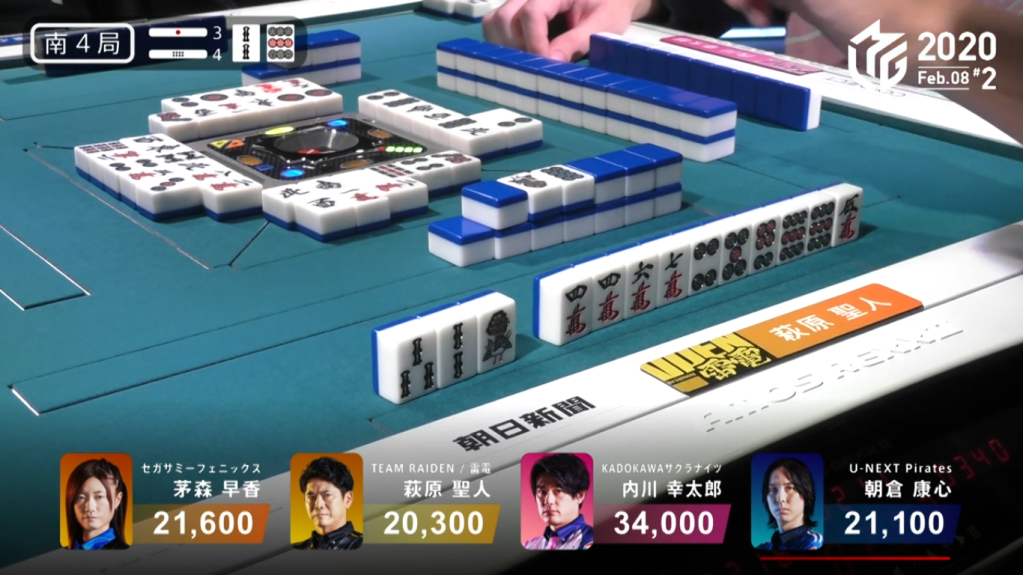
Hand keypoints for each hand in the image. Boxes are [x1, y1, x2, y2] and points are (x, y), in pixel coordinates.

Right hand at [483, 0, 657, 61]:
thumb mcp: (602, 24)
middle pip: (506, 18)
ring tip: (532, 61)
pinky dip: (503, 44)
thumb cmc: (608, 8)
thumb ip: (576, 41)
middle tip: (540, 66)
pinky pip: (495, 27)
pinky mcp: (514, 11)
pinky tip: (524, 55)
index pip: (532, 13)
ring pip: (495, 23)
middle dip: (519, 48)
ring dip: (507, 47)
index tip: (546, 65)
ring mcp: (519, 0)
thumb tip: (551, 62)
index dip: (535, 43)